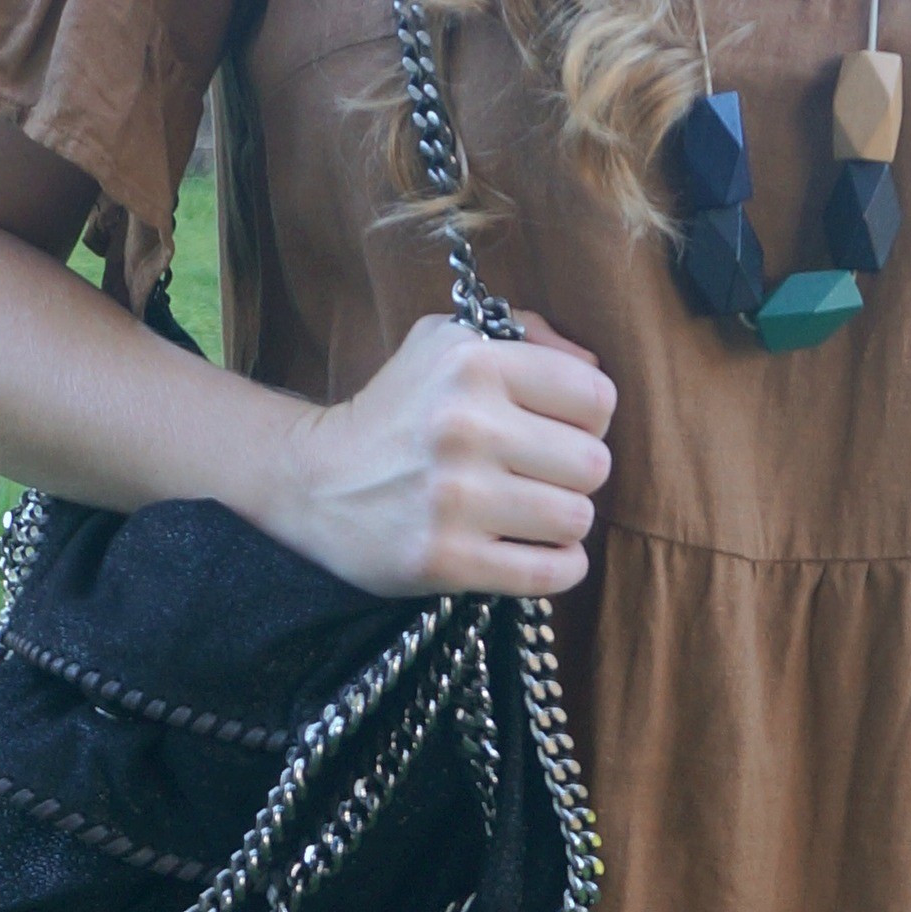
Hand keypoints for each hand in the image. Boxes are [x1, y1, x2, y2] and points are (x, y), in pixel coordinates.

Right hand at [257, 314, 615, 598]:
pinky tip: (537, 551)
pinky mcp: (445, 560)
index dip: (587, 419)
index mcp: (472, 365)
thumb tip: (597, 368)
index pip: (596, 398)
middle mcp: (464, 427)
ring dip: (564, 522)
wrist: (313, 479)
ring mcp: (454, 499)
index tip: (556, 431)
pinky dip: (559, 566)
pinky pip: (552, 572)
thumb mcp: (447, 343)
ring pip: (577, 519)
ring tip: (532, 514)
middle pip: (593, 464)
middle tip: (542, 477)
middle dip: (576, 474)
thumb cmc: (398, 409)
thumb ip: (528, 338)